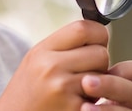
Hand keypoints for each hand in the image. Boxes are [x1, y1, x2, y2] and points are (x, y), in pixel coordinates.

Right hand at [0, 20, 131, 110]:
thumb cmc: (27, 93)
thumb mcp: (35, 61)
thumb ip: (62, 46)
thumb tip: (97, 33)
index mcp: (42, 51)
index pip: (83, 28)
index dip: (97, 34)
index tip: (96, 43)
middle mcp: (51, 67)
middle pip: (100, 53)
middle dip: (100, 63)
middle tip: (86, 72)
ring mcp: (63, 89)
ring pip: (104, 76)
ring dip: (99, 83)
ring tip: (80, 88)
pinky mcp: (73, 108)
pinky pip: (99, 97)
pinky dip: (94, 100)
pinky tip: (78, 102)